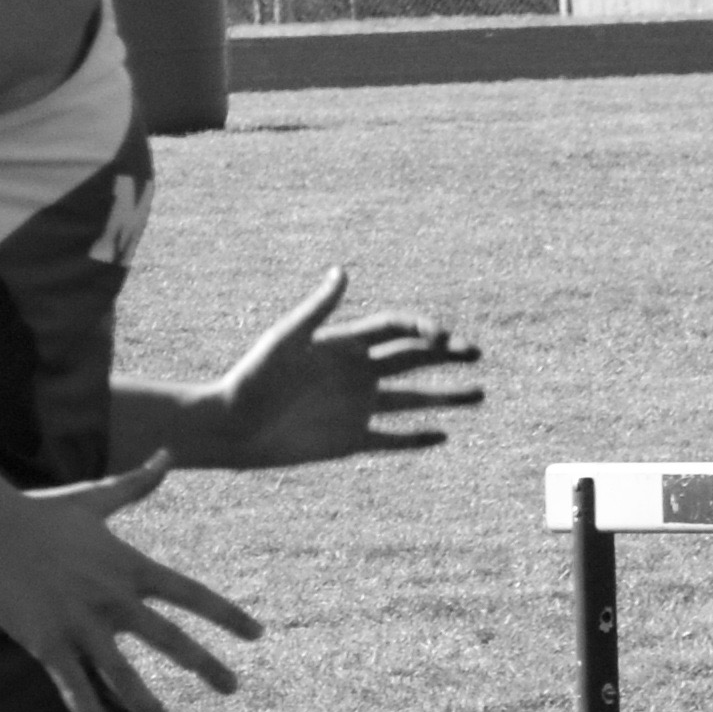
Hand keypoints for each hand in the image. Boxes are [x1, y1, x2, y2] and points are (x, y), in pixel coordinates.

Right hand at [0, 459, 264, 711]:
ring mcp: (80, 624)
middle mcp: (113, 599)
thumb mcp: (95, 498)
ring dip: (153, 711)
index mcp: (130, 567)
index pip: (191, 595)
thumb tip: (168, 451)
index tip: (257, 635)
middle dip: (206, 667)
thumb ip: (137, 483)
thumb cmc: (40, 511)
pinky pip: (75, 689)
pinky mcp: (46, 643)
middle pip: (171, 641)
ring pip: (126, 678)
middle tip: (234, 688)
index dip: (226, 615)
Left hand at [205, 267, 486, 468]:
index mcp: (344, 344)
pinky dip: (417, 438)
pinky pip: (392, 439)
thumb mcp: (285, 340)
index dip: (421, 328)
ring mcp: (358, 407)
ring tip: (481, 393)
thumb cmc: (252, 379)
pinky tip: (444, 435)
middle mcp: (357, 373)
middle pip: (413, 358)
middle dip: (447, 354)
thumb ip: (317, 309)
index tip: (441, 336)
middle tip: (476, 353)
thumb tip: (341, 271)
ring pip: (413, 398)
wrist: (231, 428)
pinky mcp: (352, 440)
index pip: (395, 329)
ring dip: (447, 395)